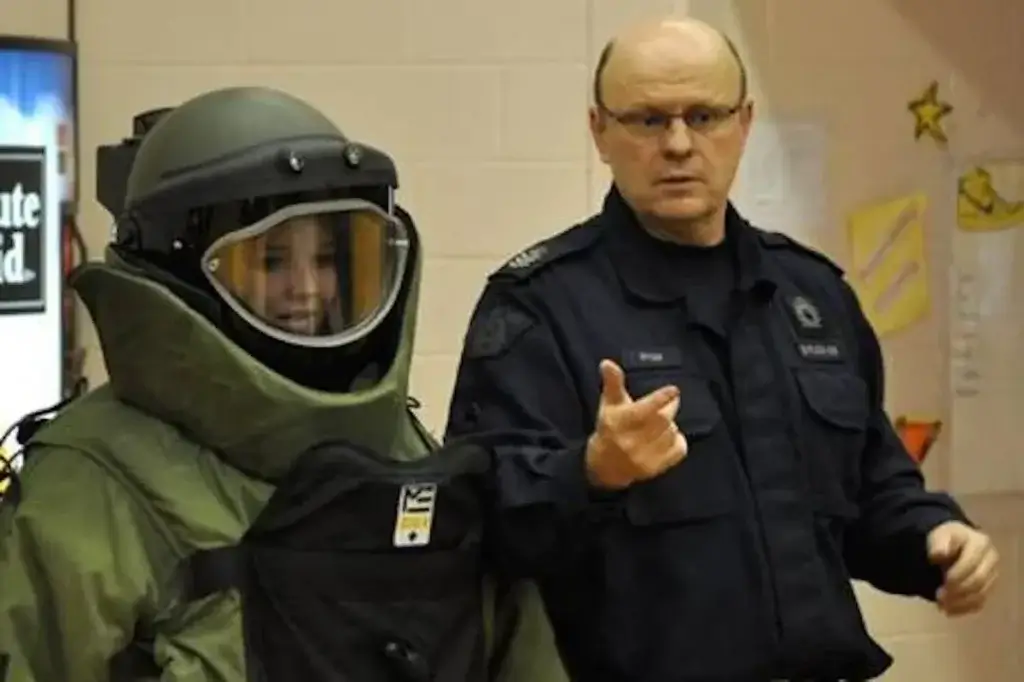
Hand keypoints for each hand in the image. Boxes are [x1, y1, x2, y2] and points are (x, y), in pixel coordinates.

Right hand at [585, 359, 687, 488]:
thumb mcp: (609, 403)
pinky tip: (667, 436)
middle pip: (663, 419)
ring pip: (671, 433)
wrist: (605, 466)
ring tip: (660, 422)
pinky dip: (677, 440)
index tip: (673, 390)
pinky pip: (678, 450)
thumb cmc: (609, 428)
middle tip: (670, 400)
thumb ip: (612, 382)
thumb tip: (607, 362)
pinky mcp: (655, 468)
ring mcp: (644, 457)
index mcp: (620, 422)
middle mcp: (631, 441)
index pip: (644, 409)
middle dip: (669, 406)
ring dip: (670, 424)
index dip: (660, 398)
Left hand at [927, 521, 998, 616]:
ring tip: (941, 606)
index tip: (940, 582)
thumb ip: (938, 543)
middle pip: (978, 581)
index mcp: (981, 543)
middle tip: (939, 597)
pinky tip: (949, 611)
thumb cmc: (946, 539)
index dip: (955, 576)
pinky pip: (980, 602)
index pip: (971, 564)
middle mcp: (991, 560)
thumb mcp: (939, 535)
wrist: (954, 544)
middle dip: (957, 591)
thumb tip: (938, 554)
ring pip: (980, 594)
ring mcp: (992, 576)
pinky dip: (963, 608)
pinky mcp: (988, 589)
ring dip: (960, 602)